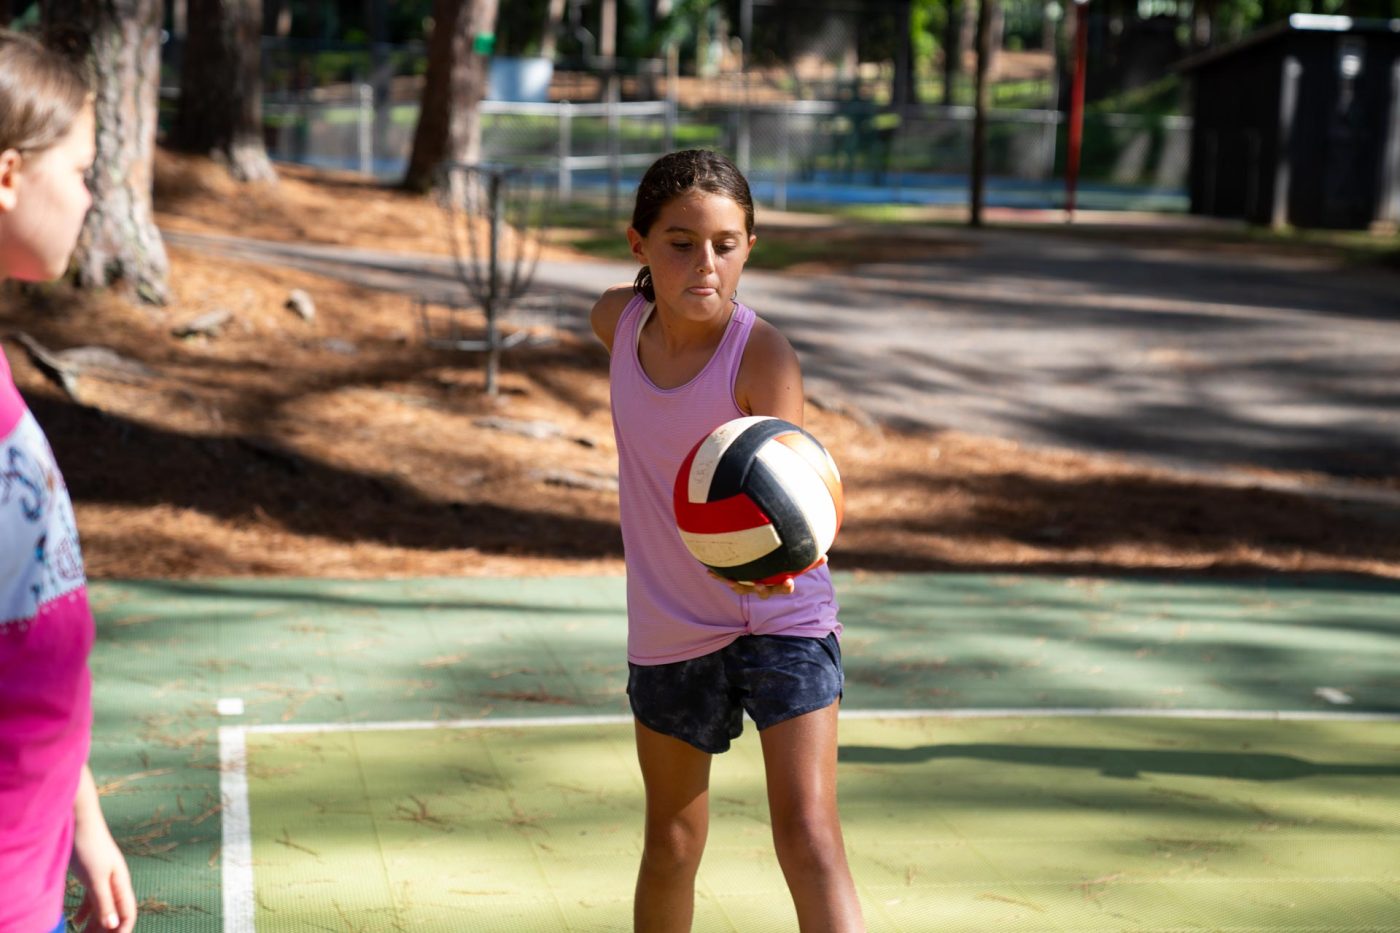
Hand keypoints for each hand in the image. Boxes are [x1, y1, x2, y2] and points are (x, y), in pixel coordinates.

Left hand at [70, 817, 135, 931]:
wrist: (78, 821)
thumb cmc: (89, 847)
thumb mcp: (96, 878)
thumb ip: (104, 902)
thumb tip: (113, 926)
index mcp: (121, 883)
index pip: (127, 914)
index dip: (121, 931)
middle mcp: (114, 883)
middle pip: (114, 914)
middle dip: (105, 932)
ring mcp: (102, 879)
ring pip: (101, 909)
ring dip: (94, 925)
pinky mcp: (90, 876)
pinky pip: (91, 900)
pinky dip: (84, 913)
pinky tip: (75, 922)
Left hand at [706, 555, 824, 599]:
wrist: (763, 572)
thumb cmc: (783, 566)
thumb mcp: (796, 564)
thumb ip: (810, 562)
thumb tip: (825, 557)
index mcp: (778, 584)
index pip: (785, 588)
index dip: (787, 587)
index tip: (790, 581)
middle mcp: (763, 587)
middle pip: (763, 592)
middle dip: (761, 590)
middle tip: (760, 586)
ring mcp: (749, 585)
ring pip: (742, 588)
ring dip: (736, 585)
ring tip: (728, 581)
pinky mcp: (737, 580)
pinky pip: (727, 579)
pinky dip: (718, 576)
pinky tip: (708, 571)